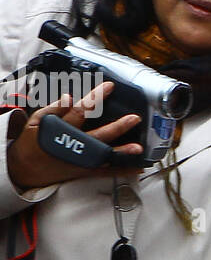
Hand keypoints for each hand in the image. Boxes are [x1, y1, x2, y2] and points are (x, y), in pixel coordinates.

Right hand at [6, 82, 142, 190]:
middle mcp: (71, 147)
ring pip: (102, 157)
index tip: (109, 87)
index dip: (94, 99)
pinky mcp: (82, 172)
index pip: (79, 112)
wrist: (23, 170)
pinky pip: (103, 172)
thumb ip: (53, 108)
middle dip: (116, 128)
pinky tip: (136, 167)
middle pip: (96, 136)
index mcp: (59, 131)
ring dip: (121, 152)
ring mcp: (78, 161)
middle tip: (133, 119)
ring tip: (137, 148)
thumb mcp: (35, 122)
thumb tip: (69, 97)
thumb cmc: (32, 143)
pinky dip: (121, 170)